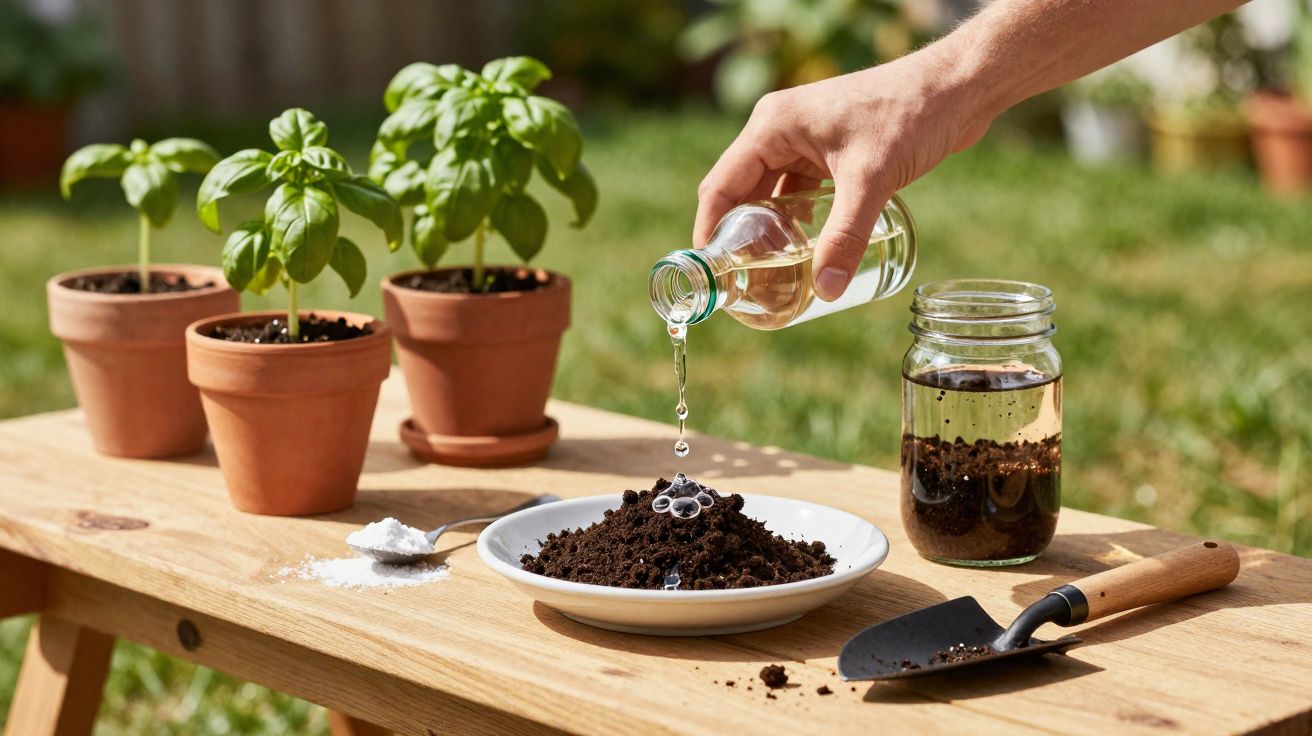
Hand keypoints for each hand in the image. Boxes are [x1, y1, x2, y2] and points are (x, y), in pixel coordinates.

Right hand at [694, 48, 991, 300]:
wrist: (957, 88)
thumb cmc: (910, 115)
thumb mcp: (871, 180)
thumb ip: (845, 237)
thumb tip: (827, 291)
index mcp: (772, 126)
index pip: (722, 186)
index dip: (710, 231)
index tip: (712, 274)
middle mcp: (779, 131)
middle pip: (742, 193)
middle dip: (740, 238)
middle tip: (742, 284)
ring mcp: (804, 140)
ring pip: (771, 195)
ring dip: (769, 232)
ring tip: (770, 276)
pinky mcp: (830, 151)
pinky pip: (799, 192)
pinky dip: (796, 221)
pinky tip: (804, 251)